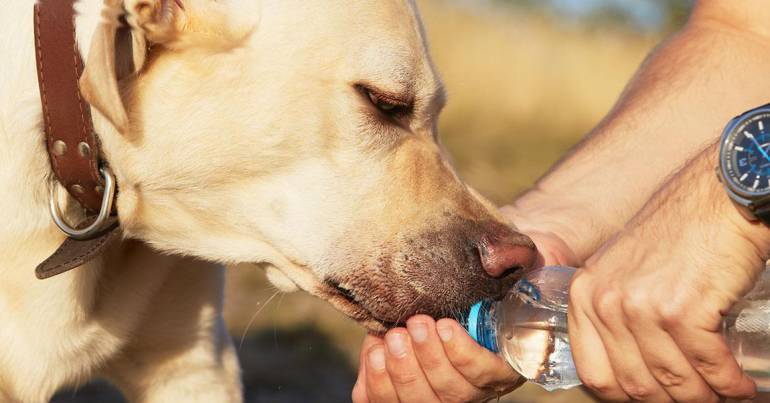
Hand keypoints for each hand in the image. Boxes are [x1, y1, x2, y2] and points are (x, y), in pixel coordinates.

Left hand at [351, 224, 579, 402]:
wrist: (440, 299)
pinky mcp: (400, 397)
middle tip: (417, 324)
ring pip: (418, 401)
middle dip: (429, 358)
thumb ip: (502, 266)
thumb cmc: (474, 285)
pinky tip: (375, 353)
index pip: (486, 373)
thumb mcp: (497, 272)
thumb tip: (496, 259)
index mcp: (499, 364)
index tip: (445, 325)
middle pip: (451, 393)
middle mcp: (470, 389)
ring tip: (393, 337)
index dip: (464, 355)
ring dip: (402, 370)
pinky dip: (376, 381)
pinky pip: (384, 402)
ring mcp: (436, 396)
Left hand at [567, 143, 769, 401]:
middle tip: (697, 397)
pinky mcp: (682, 310)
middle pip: (636, 384)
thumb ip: (613, 312)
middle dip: (672, 400)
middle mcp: (606, 303)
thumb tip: (629, 366)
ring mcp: (641, 307)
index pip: (595, 373)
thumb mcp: (622, 270)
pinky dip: (730, 384)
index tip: (653, 398)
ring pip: (674, 382)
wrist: (717, 199)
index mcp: (585, 296)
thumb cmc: (676, 235)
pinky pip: (708, 367)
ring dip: (704, 396)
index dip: (627, 396)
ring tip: (722, 395)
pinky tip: (742, 386)